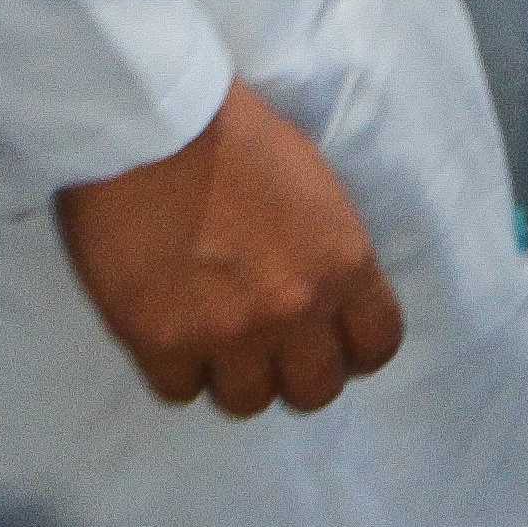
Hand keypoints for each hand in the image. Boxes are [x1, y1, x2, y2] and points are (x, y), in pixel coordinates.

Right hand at [55, 81, 404, 416]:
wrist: (150, 125)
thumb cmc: (233, 135)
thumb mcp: (314, 187)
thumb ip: (327, 251)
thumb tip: (323, 291)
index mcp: (343, 265)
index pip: (377, 345)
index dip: (353, 350)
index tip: (330, 341)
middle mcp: (295, 309)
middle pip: (314, 390)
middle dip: (293, 372)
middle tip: (267, 346)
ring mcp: (227, 332)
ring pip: (246, 402)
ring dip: (232, 375)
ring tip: (212, 339)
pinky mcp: (160, 341)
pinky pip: (179, 390)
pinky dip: (175, 369)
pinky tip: (167, 332)